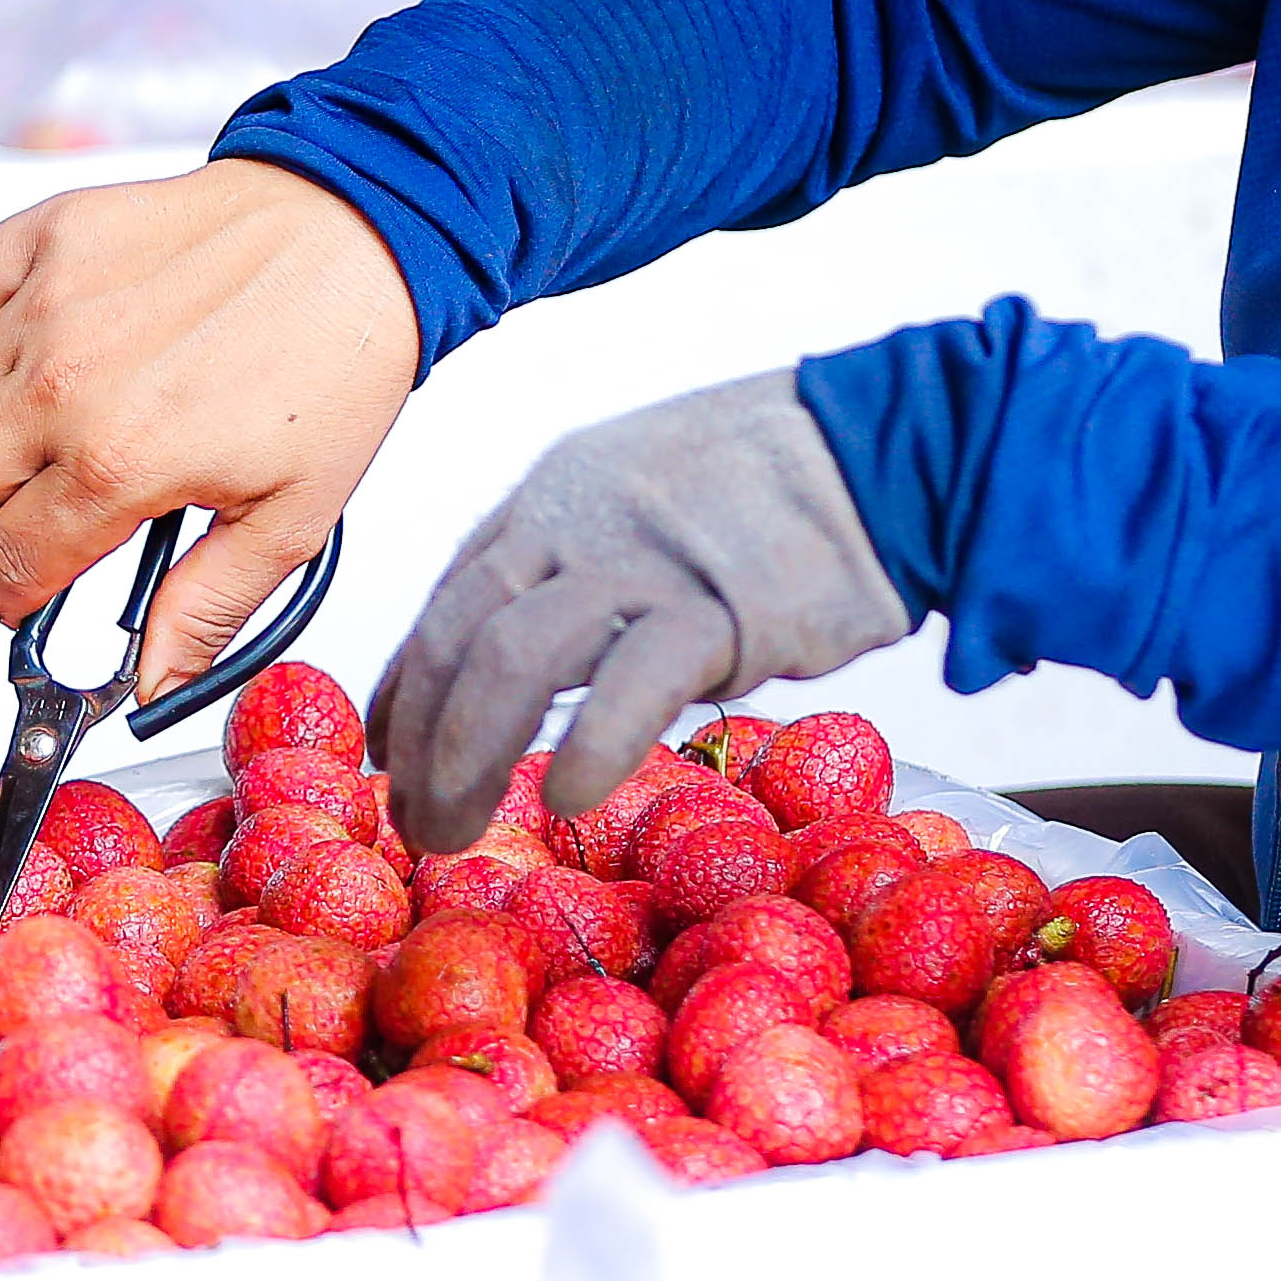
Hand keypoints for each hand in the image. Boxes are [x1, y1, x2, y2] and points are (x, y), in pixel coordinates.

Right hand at [0, 159, 417, 700]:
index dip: (17, 588)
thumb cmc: (335, 360)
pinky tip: (60, 330)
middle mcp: (65, 381)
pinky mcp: (55, 231)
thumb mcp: (292, 516)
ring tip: (64, 411)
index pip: (8, 560)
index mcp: (118, 461)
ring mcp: (51, 301)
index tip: (31, 584)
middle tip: (41, 500)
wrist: (361, 235)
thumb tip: (156, 683)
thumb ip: (208, 607)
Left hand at [372, 373, 910, 852]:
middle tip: (417, 822)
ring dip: (467, 758)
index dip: (405, 688)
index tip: (392, 756)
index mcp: (551, 495)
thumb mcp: (641, 500)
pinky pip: (630, 683)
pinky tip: (563, 797)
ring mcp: (641, 560)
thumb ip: (577, 565)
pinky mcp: (716, 606)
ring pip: (513, 659)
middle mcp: (575, 519)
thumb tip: (522, 654)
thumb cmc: (775, 492)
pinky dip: (588, 748)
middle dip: (423, 742)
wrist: (888, 450)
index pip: (447, 601)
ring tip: (456, 830)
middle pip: (457, 635)